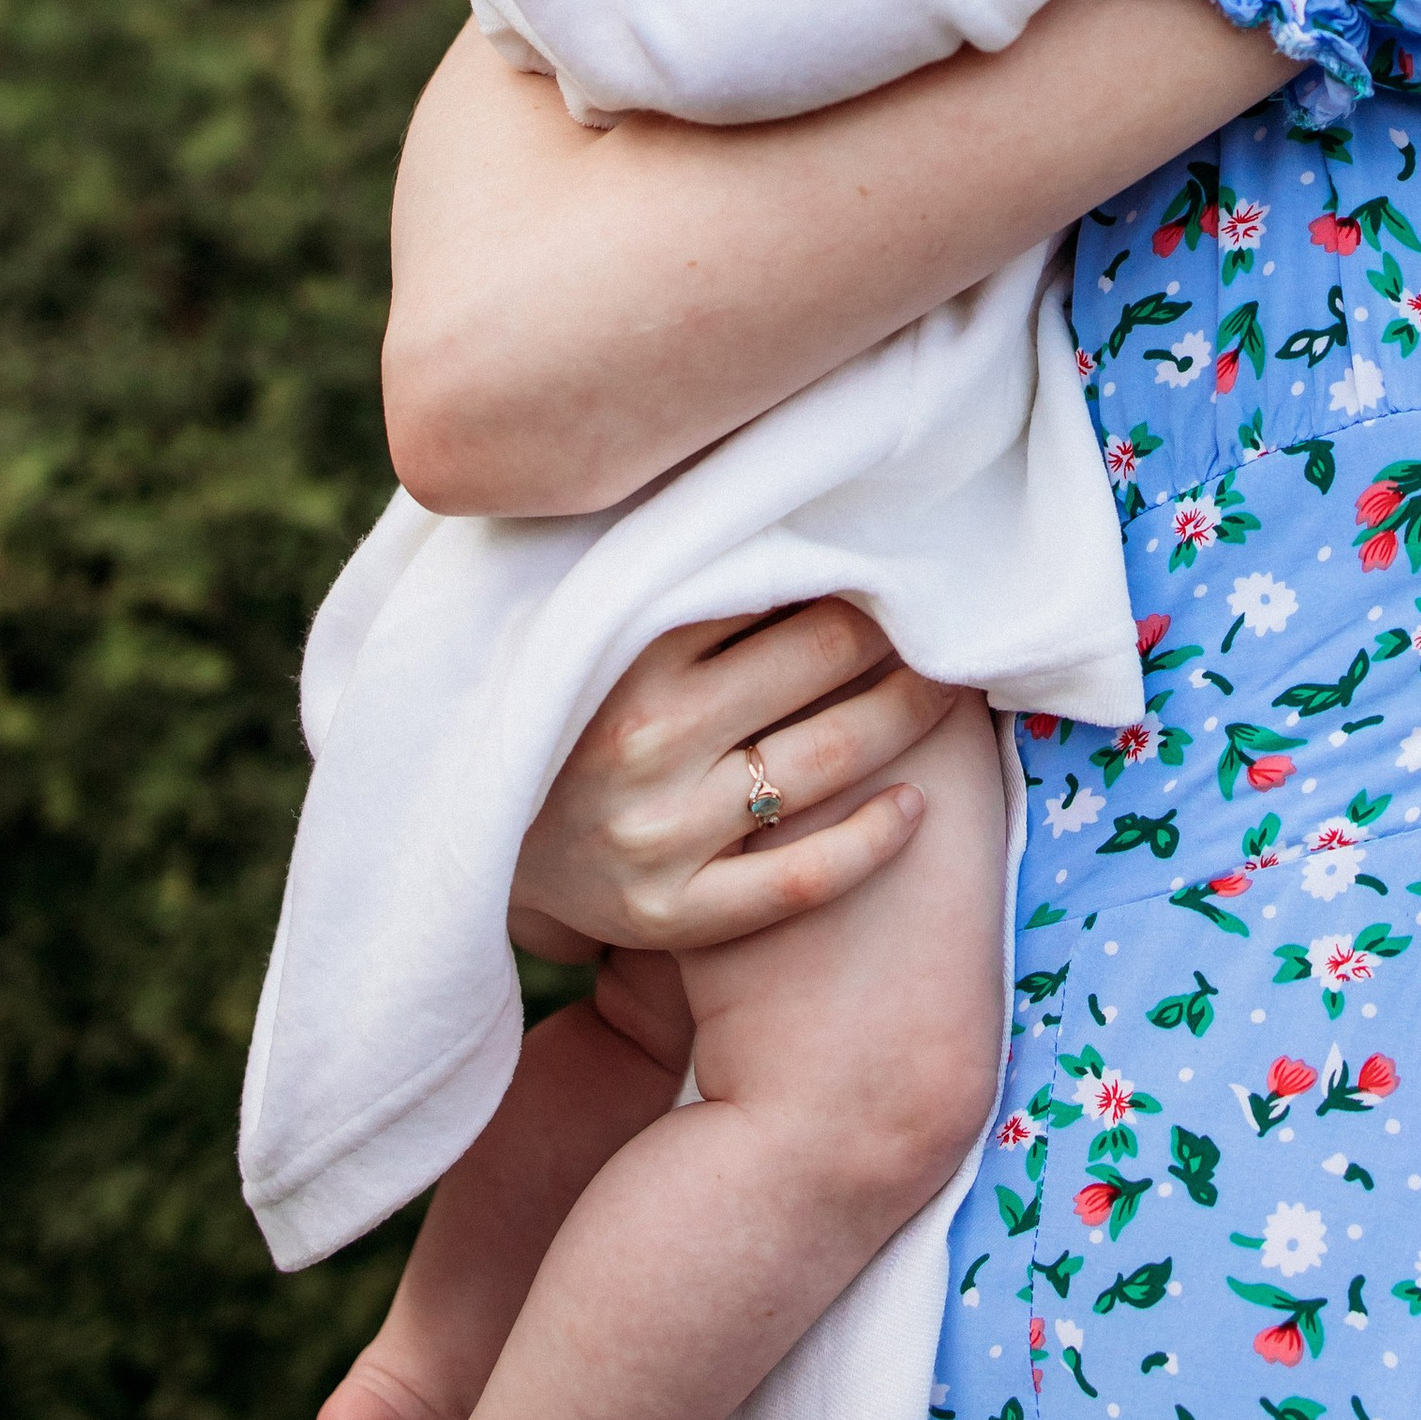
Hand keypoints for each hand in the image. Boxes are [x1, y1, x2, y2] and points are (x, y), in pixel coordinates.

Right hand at [508, 601, 962, 954]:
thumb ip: (680, 584)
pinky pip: (800, 879)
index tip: (898, 562)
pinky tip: (916, 806)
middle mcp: (644, 739)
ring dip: (908, 715)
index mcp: (627, 653)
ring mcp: (658, 833)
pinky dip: (872, 841)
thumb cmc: (562, 719)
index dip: (852, 574)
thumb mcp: (597, 638)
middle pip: (820, 662)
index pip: (776, 589)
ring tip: (952, 690)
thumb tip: (797, 506)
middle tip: (945, 618)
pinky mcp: (671, 913)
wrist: (468, 848)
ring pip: (827, 760)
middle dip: (897, 634)